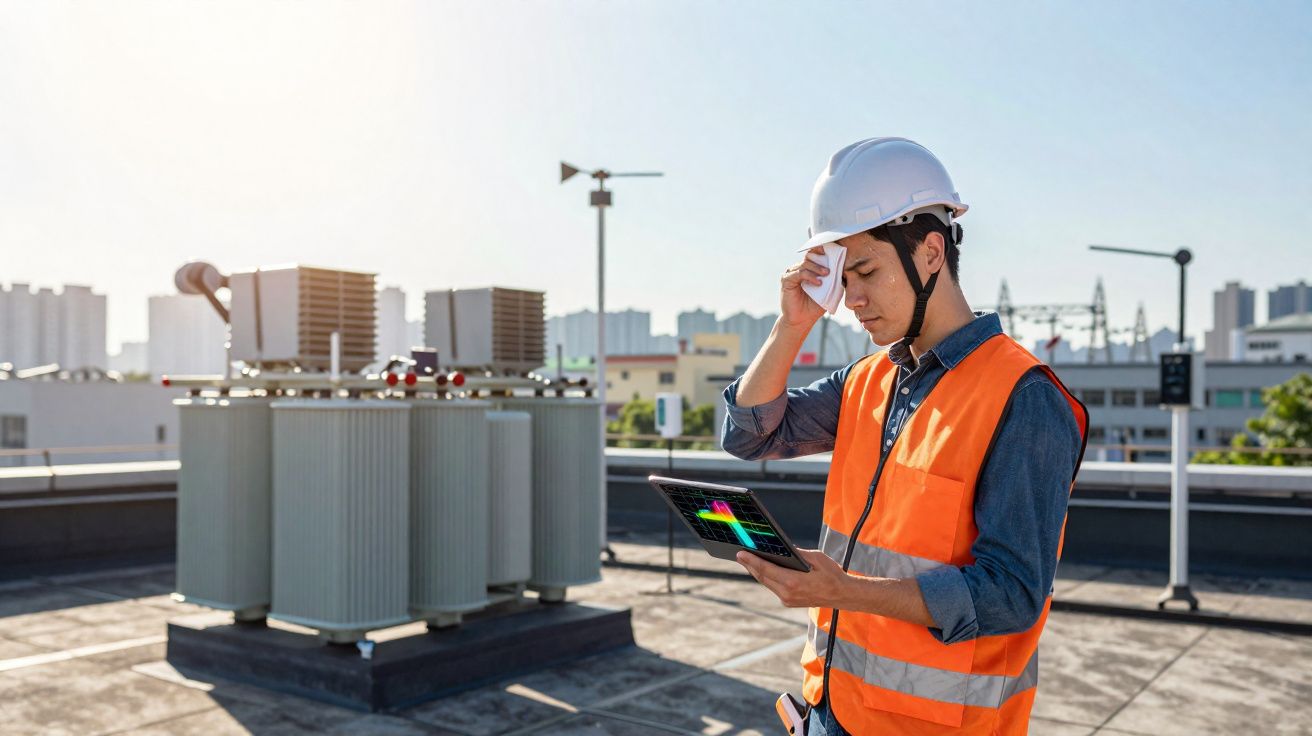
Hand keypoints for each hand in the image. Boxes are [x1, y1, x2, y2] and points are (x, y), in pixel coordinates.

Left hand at [736, 548, 850, 608]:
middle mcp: (787, 594)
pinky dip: (767, 578)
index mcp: (793, 582)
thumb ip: (797, 553)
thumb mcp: (816, 558)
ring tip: (747, 560)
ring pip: (767, 583)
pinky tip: (762, 569)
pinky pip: (773, 587)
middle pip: (762, 577)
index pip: (766, 570)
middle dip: (750, 565)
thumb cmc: (832, 575)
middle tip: (739, 554)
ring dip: (756, 572)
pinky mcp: (789, 602)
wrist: (843, 595)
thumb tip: (782, 547)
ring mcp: (788, 600)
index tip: (740, 553)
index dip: (751, 561)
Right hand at [779, 247, 827, 329]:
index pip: (814, 255)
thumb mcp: (827, 291)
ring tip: (827, 274)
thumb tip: (843, 269)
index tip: (833, 251)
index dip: (822, 251)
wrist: (801, 320)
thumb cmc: (814, 306)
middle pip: (810, 256)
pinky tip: (818, 283)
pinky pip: (800, 273)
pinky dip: (810, 276)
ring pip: (805, 264)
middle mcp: (798, 269)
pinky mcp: (786, 280)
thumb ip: (833, 280)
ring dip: (817, 268)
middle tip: (831, 268)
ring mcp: (791, 274)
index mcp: (807, 270)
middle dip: (821, 260)